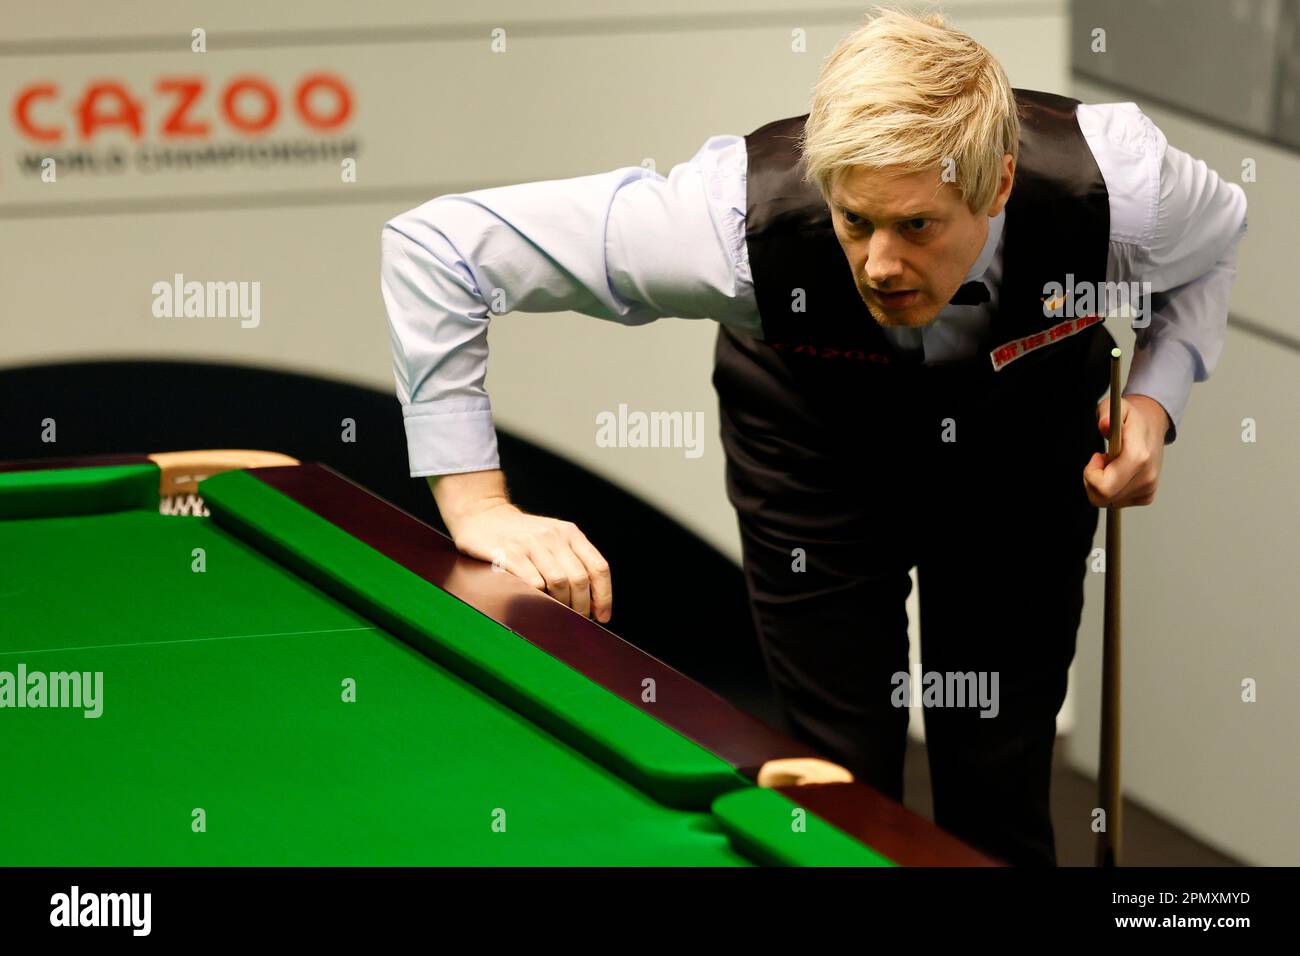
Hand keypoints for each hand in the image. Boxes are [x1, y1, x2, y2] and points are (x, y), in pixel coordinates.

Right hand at [447, 499, 612, 622]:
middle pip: (580, 579)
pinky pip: (532, 582)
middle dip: (581, 606)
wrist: (483, 514)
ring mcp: (531, 544)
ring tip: (557, 615)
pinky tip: (536, 604)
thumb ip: (572, 559)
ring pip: (559, 582)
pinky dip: (538, 598)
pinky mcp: (508, 553)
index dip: (604, 596)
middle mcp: (553, 536)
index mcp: (570, 533)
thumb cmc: (521, 534)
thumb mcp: (553, 537)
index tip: (602, 616)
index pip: (598, 567)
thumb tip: (593, 600)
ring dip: (561, 606)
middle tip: (575, 620)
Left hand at [1082, 394, 1168, 507]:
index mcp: (1138, 457)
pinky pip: (1118, 502)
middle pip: (1102, 498)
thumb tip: (1104, 425)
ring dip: (1102, 483)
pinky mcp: (1147, 495)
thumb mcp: (1116, 407)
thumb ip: (1106, 414)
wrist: (1152, 424)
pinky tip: (1119, 472)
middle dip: (1092, 481)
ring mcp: (1149, 487)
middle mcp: (1146, 476)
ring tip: (1112, 463)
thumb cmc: (1131, 418)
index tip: (1097, 456)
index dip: (1091, 474)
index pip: (1103, 487)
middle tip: (1100, 461)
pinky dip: (1112, 490)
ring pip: (1108, 501)